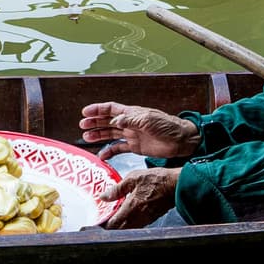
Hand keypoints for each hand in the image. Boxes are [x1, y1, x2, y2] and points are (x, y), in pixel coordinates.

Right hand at [79, 101, 199, 160]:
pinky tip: (102, 155)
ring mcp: (132, 135)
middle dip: (94, 122)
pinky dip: (109, 151)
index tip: (85, 112)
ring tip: (86, 138)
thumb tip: (115, 120)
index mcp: (132, 113)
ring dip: (98, 135)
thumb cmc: (168, 127)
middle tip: (82, 126)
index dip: (98, 109)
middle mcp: (130, 123)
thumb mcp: (149, 120)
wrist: (181, 141)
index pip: (111, 108)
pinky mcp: (136, 147)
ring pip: (110, 134)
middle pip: (107, 121)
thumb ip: (131, 120)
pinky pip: (119, 148)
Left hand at [101, 166, 178, 228]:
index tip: (98, 219)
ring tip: (115, 215)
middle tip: (104, 218)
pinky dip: (130, 221)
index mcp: (130, 208)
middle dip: (110, 225)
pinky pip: (137, 224)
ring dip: (120, 224)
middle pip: (118, 229)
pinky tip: (129, 212)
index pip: (112, 224)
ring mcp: (145, 219)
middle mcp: (137, 217)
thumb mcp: (133, 178)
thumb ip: (117, 189)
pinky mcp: (152, 218)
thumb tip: (104, 196)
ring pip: (127, 228)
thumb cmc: (158, 180)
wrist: (177, 184)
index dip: (103, 224)